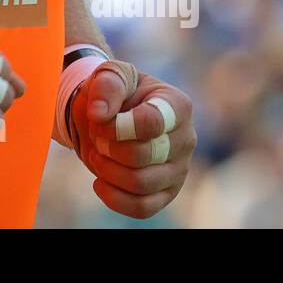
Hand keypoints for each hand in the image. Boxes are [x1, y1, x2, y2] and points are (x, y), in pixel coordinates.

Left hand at [69, 61, 195, 218]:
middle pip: (144, 155)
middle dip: (109, 147)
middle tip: (96, 137)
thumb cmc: (115, 92)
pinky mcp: (166, 193)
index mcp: (177, 105)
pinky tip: (99, 182)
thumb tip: (100, 113)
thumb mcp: (109, 75)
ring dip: (108, 170)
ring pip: (141, 183)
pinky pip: (142, 207)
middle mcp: (186, 139)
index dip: (117, 125)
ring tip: (97, 155)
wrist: (110, 117)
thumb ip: (106, 85)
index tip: (98, 117)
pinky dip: (114, 198)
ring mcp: (179, 169)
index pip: (152, 123)